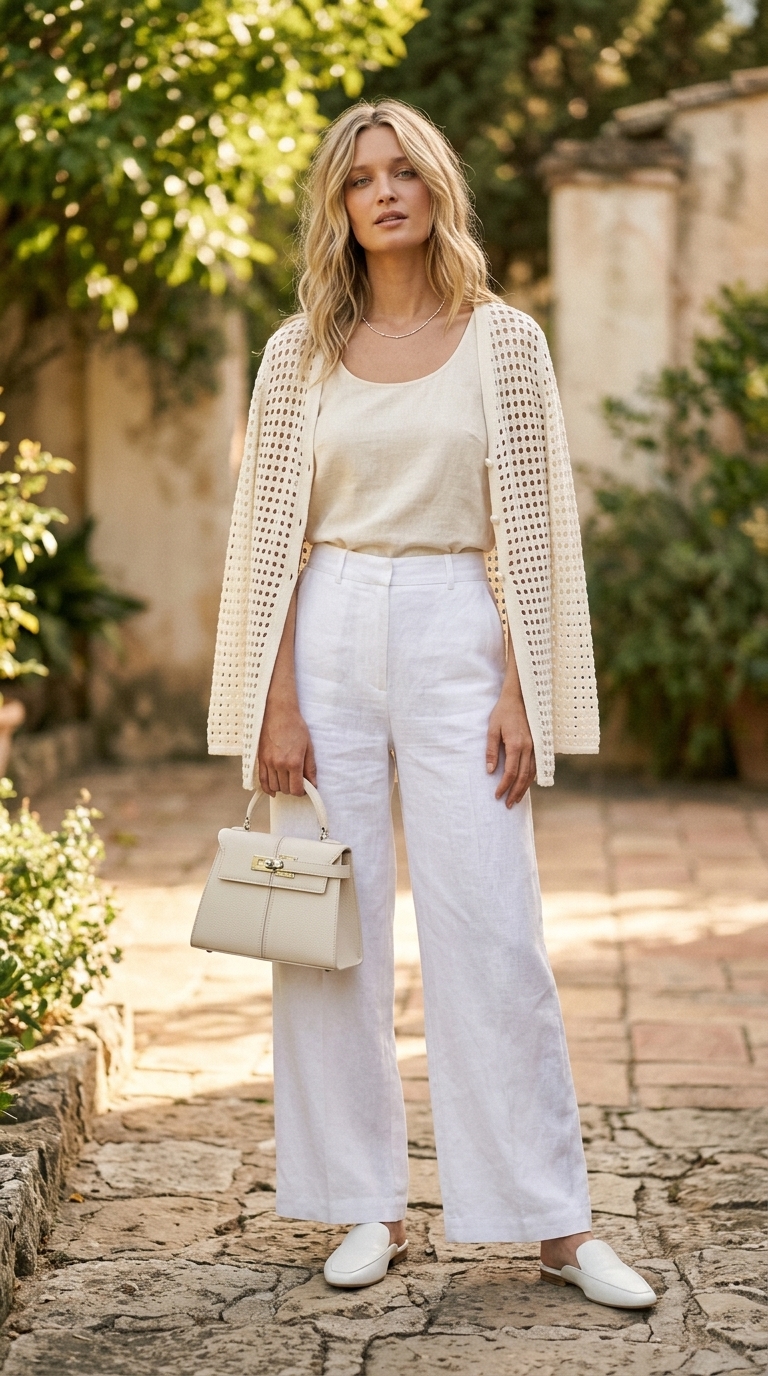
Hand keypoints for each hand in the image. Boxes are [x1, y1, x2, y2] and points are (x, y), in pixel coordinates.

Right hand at [258, 695, 316, 796]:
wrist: (278, 713)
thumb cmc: (295, 727)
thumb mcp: (308, 747)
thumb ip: (310, 768)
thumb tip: (313, 784)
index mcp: (294, 762)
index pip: (297, 789)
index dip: (302, 792)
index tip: (305, 788)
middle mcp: (279, 765)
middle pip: (285, 789)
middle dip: (293, 789)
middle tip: (297, 782)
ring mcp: (268, 763)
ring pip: (274, 787)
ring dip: (282, 788)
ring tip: (287, 781)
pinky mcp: (260, 760)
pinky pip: (262, 781)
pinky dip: (268, 788)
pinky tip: (273, 791)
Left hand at [486, 687, 535, 806]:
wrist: (520, 697)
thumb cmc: (503, 712)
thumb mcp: (492, 730)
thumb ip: (491, 751)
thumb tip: (490, 771)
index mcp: (516, 745)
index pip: (510, 773)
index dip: (504, 786)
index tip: (497, 795)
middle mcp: (529, 748)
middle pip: (523, 777)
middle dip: (515, 793)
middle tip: (508, 805)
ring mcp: (536, 746)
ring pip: (532, 773)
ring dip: (524, 788)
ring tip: (517, 799)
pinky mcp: (539, 744)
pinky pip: (537, 766)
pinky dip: (531, 778)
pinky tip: (526, 784)